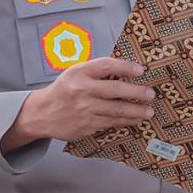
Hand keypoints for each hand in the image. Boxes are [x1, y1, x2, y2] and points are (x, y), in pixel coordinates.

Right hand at [1, 58, 155, 151]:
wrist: (42, 113)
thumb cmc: (63, 90)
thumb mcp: (74, 73)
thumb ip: (95, 70)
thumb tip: (125, 70)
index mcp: (79, 73)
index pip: (105, 66)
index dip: (125, 67)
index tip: (140, 70)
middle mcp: (82, 91)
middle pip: (115, 91)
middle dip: (137, 93)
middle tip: (151, 94)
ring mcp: (84, 110)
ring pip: (116, 111)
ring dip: (136, 111)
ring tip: (148, 111)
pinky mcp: (86, 126)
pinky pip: (110, 123)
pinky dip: (124, 121)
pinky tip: (134, 119)